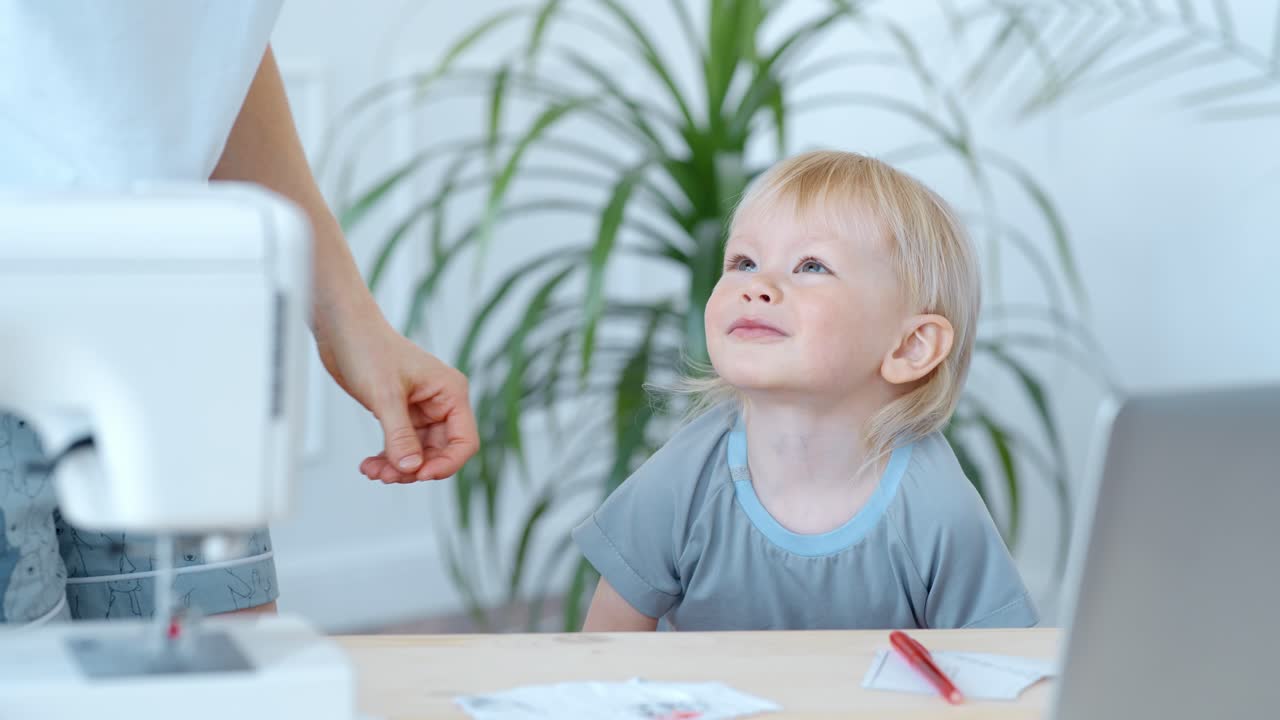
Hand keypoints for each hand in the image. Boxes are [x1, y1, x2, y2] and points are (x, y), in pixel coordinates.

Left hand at [319, 319, 478, 482]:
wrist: (343, 329)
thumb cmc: (369, 348)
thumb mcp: (385, 396)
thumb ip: (399, 436)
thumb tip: (411, 469)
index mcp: (451, 392)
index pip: (464, 441)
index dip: (446, 464)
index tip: (419, 475)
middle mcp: (441, 402)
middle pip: (441, 452)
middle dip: (415, 468)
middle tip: (387, 476)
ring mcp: (422, 409)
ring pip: (419, 453)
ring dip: (398, 467)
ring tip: (373, 470)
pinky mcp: (401, 413)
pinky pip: (402, 446)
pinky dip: (388, 458)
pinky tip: (370, 464)